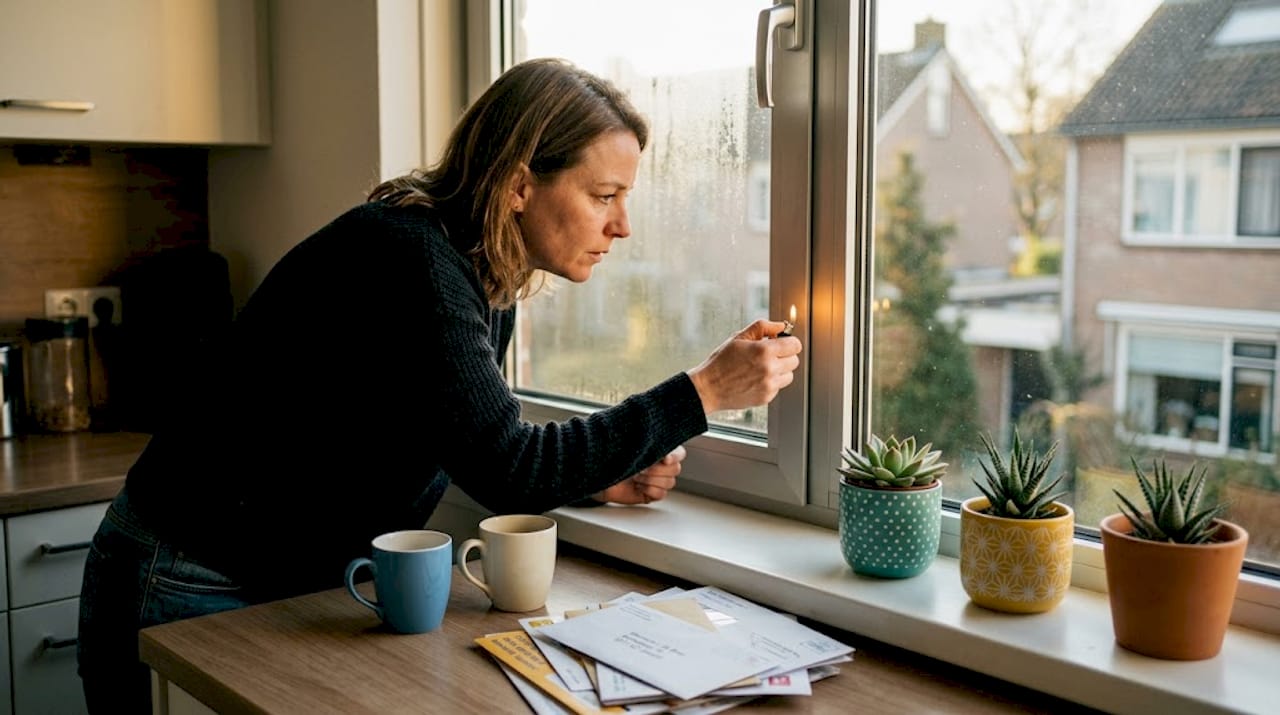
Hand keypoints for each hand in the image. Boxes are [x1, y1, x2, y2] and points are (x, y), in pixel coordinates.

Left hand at [594, 446, 685, 504]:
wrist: (594, 473)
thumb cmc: (610, 453)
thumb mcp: (630, 442)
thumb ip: (648, 440)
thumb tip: (664, 449)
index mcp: (657, 448)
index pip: (679, 452)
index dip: (674, 456)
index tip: (663, 459)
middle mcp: (658, 464)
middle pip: (675, 469)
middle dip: (656, 469)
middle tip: (640, 468)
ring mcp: (655, 480)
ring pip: (669, 482)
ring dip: (651, 480)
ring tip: (635, 476)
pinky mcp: (649, 494)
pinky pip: (661, 495)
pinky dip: (650, 491)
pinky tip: (637, 486)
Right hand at [685, 319, 800, 413]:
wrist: (708, 388)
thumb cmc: (721, 361)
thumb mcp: (738, 338)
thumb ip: (762, 327)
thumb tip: (781, 326)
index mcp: (764, 351)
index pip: (795, 345)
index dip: (789, 342)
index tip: (781, 343)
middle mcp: (770, 369)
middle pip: (794, 360)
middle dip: (784, 355)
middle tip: (769, 355)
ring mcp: (769, 385)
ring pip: (789, 375)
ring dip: (780, 370)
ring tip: (761, 368)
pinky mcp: (766, 397)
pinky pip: (778, 387)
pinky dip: (770, 382)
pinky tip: (754, 379)